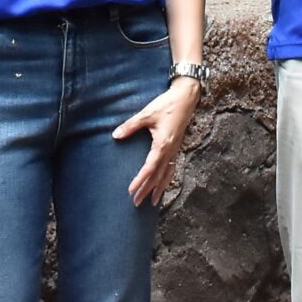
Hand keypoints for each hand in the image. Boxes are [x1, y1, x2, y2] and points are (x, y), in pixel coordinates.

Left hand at [114, 78, 200, 204]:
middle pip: (158, 176)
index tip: (131, 190)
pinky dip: (167, 179)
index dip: (140, 180)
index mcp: (163, 145)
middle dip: (147, 190)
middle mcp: (170, 151)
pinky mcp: (177, 147)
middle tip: (136, 203)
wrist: (186, 98)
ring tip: (153, 202)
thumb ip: (131, 126)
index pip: (149, 168)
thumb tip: (115, 135)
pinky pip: (172, 168)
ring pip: (167, 175)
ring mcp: (175, 150)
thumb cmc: (167, 105)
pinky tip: (164, 184)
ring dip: (159, 189)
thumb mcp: (146, 114)